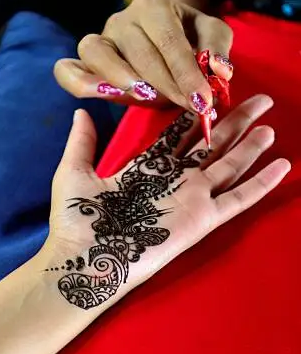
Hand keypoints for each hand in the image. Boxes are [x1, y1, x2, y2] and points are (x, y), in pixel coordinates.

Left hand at [41, 95, 289, 308]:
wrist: (84, 259)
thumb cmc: (75, 220)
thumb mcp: (73, 172)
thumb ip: (82, 142)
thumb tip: (81, 112)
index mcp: (144, 168)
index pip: (177, 136)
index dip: (195, 116)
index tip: (210, 94)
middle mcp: (172, 180)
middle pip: (210, 145)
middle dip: (234, 123)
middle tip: (259, 100)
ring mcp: (190, 199)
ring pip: (229, 166)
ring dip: (250, 146)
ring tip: (270, 125)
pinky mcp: (202, 220)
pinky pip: (238, 198)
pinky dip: (261, 183)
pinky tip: (282, 165)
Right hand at [53, 0, 234, 113]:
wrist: (159, 31)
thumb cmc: (186, 36)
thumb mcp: (210, 34)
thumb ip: (217, 50)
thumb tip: (218, 72)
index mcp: (153, 6)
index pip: (169, 41)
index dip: (187, 74)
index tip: (203, 101)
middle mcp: (121, 19)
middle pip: (138, 53)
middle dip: (165, 85)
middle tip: (187, 107)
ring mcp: (99, 38)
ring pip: (97, 54)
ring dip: (120, 78)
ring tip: (144, 97)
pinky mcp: (82, 60)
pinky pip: (66, 69)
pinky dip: (77, 82)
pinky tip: (98, 95)